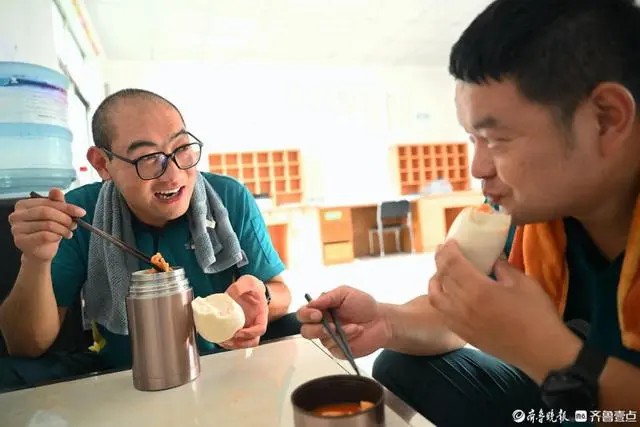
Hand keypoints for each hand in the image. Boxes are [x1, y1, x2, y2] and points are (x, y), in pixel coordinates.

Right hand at [8, 189, 85, 261]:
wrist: (39, 251)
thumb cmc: (47, 230)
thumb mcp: (55, 214)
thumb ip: (56, 202)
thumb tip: (56, 190)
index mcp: (23, 205)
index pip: (47, 202)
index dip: (66, 207)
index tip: (81, 212)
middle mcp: (16, 215)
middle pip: (46, 212)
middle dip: (64, 218)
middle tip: (74, 224)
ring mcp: (16, 228)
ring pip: (47, 225)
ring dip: (63, 229)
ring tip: (68, 232)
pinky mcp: (21, 241)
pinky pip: (45, 236)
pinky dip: (56, 236)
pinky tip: (59, 238)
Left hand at [220, 275, 267, 349]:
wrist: (249, 288)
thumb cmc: (252, 287)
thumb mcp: (248, 281)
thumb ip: (240, 286)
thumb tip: (231, 294)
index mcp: (261, 314)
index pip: (260, 329)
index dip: (250, 334)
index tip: (238, 332)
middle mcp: (255, 323)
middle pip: (252, 341)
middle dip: (240, 344)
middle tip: (228, 340)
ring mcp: (247, 327)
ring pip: (243, 343)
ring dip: (232, 345)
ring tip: (221, 341)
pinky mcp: (238, 327)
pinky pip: (234, 339)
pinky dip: (227, 341)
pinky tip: (218, 337)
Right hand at [297, 286, 390, 358]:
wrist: (382, 320)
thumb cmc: (364, 305)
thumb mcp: (346, 293)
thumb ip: (328, 297)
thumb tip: (312, 303)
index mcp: (321, 310)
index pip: (303, 314)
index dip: (306, 314)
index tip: (317, 314)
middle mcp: (322, 325)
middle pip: (306, 331)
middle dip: (315, 329)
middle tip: (330, 326)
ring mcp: (329, 339)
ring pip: (322, 340)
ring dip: (337, 333)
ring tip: (353, 326)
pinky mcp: (338, 350)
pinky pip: (335, 348)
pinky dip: (347, 339)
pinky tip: (357, 331)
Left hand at [429, 240, 580, 379]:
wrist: (542, 352)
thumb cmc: (536, 314)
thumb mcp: (523, 282)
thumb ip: (503, 266)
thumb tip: (492, 256)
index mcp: (478, 289)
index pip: (453, 264)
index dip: (448, 250)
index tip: (450, 241)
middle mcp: (463, 305)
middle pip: (442, 278)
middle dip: (440, 261)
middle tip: (444, 251)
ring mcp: (461, 322)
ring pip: (436, 298)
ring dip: (435, 282)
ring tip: (441, 274)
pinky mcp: (464, 335)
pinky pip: (443, 314)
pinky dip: (441, 300)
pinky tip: (449, 296)